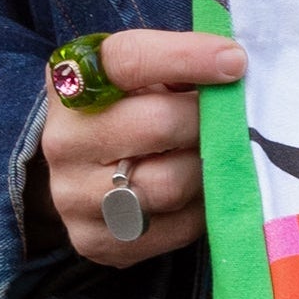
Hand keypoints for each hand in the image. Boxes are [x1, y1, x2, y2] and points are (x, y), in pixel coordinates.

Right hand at [40, 26, 244, 269]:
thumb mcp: (141, 77)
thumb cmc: (127, 113)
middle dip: (206, 119)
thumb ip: (176, 68)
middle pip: (158, 124)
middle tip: (227, 118)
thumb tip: (231, 68)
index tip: (235, 62)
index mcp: (71, 81)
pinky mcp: (95, 241)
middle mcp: (62, 140)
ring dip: (208, 169)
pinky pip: (174, 228)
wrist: (86, 177)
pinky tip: (197, 193)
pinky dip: (200, 209)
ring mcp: (73, 196)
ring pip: (170, 184)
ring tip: (213, 157)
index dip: (186, 57)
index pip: (128, 60)